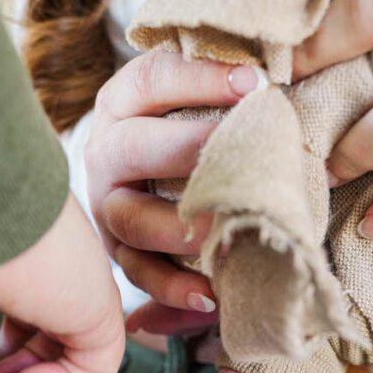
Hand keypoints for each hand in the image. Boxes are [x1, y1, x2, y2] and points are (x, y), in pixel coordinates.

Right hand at [86, 49, 263, 332]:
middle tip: (242, 155)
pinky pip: (140, 274)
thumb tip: (266, 81)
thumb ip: (228, 91)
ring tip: (219, 232)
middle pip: (132, 147)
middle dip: (186, 149)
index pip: (151, 78)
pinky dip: (174, 288)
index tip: (256, 83)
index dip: (199, 77)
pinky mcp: (121, 252)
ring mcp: (109, 206)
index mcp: (124, 102)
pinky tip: (210, 295)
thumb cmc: (200, 132)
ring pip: (129, 218)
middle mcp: (107, 153)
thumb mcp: (204, 102)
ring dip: (176, 228)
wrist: (163, 179)